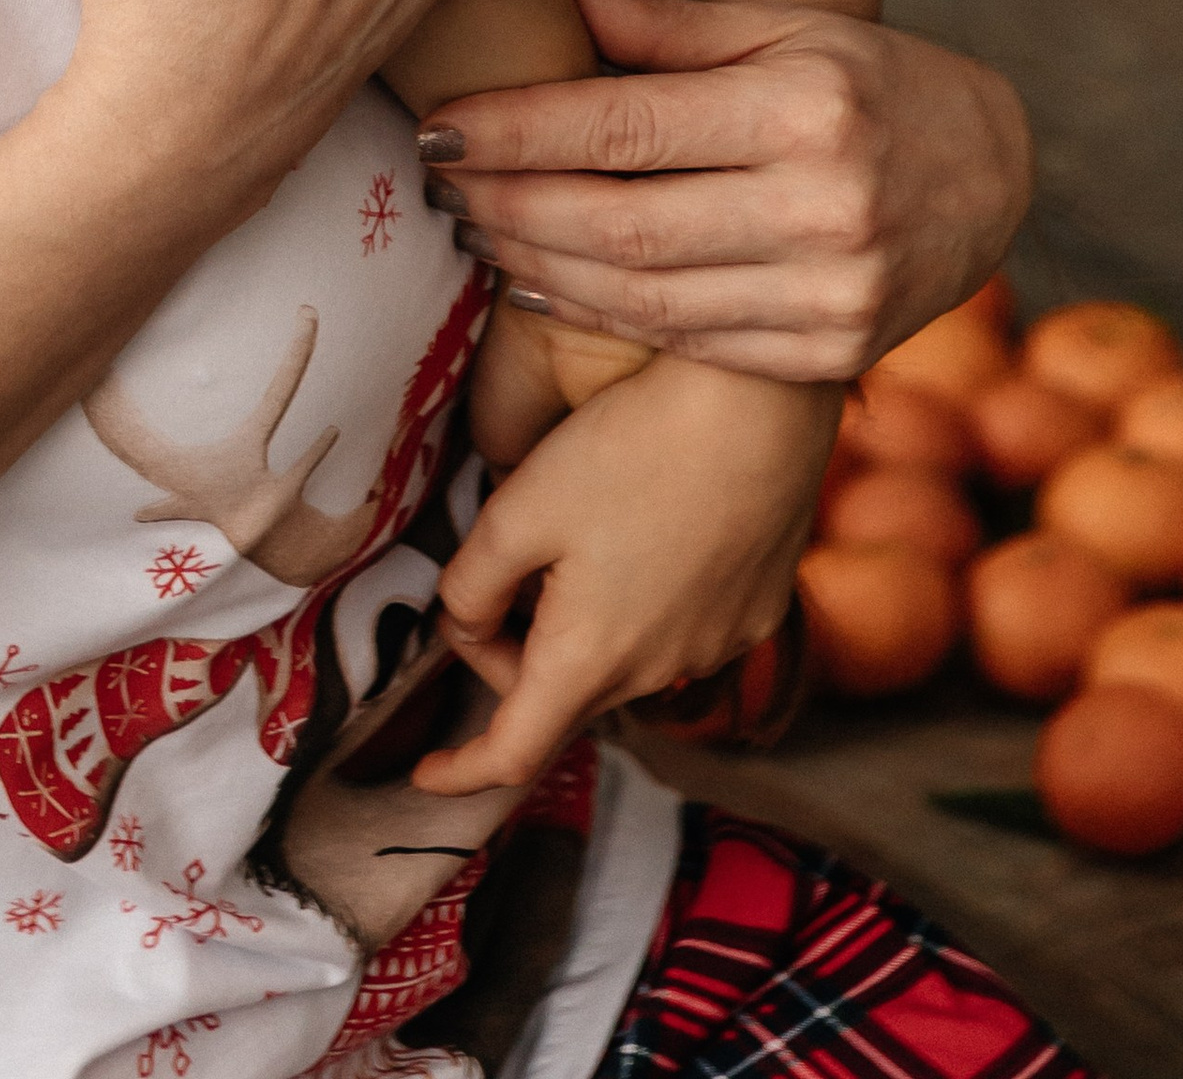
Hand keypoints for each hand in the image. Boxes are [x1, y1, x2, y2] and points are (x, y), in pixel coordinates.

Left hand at [416, 357, 834, 792]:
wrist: (757, 409)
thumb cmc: (630, 450)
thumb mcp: (517, 510)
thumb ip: (471, 584)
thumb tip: (466, 623)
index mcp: (590, 658)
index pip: (514, 752)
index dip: (462, 771)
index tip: (425, 773)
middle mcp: (658, 672)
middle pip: (564, 696)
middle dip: (513, 661)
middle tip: (488, 587)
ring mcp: (716, 647)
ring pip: (622, 663)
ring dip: (579, 632)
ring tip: (566, 547)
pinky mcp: (756, 613)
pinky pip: (677, 632)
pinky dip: (638, 608)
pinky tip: (638, 534)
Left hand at [419, 0, 1032, 382]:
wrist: (994, 175)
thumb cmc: (868, 79)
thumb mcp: (777, 28)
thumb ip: (655, 26)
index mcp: (805, 108)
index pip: (623, 127)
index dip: (516, 131)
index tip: (436, 125)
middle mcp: (825, 207)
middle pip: (620, 221)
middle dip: (509, 203)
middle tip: (435, 181)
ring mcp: (833, 294)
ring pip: (642, 294)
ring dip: (537, 263)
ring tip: (472, 224)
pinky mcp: (831, 356)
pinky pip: (687, 343)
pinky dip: (600, 315)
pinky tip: (538, 282)